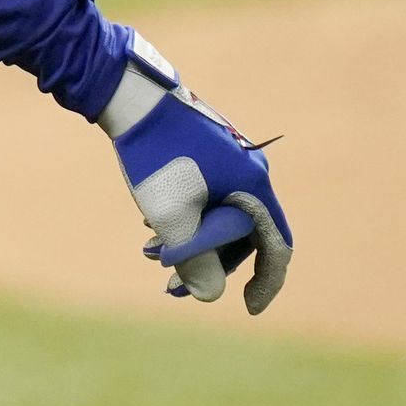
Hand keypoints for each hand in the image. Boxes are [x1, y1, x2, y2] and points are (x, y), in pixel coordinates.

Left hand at [104, 43, 291, 312]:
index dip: (267, 283)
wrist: (128, 97)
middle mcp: (250, 171)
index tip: (250, 309)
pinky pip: (207, 197)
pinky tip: (150, 226)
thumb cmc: (155, 154)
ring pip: (220, 216)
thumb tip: (209, 297)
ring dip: (191, 241)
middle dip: (208, 264)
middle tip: (170, 287)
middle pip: (242, 236)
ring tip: (149, 253)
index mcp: (254, 186)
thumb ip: (194, 260)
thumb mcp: (171, 215)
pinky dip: (185, 218)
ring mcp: (230, 160)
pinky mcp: (207, 153)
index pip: (276, 246)